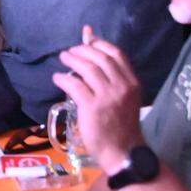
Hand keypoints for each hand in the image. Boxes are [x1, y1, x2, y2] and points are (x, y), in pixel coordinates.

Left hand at [52, 27, 143, 168]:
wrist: (123, 152)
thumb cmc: (122, 125)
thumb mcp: (125, 98)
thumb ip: (113, 78)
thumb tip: (96, 57)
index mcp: (132, 82)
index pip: (117, 54)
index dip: (100, 43)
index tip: (87, 38)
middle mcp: (122, 86)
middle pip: (100, 58)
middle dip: (83, 50)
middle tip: (70, 51)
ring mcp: (107, 97)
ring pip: (87, 68)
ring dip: (72, 60)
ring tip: (63, 58)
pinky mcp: (92, 107)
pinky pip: (75, 85)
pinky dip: (63, 78)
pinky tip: (58, 78)